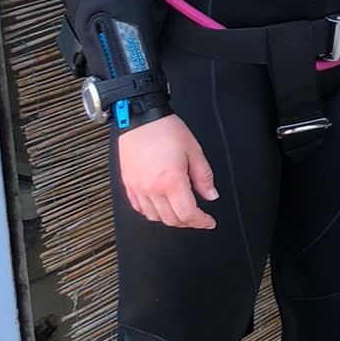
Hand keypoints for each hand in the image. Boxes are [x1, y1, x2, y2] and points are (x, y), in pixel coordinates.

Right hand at [117, 114, 218, 228]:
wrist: (139, 118)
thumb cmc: (165, 129)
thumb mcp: (194, 150)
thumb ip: (203, 176)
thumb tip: (211, 195)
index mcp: (171, 180)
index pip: (188, 214)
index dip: (201, 222)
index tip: (209, 221)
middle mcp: (152, 188)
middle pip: (171, 220)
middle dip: (188, 222)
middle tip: (198, 217)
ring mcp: (138, 188)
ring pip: (154, 217)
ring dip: (170, 219)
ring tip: (181, 211)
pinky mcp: (128, 185)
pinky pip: (139, 208)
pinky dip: (152, 212)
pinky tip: (161, 206)